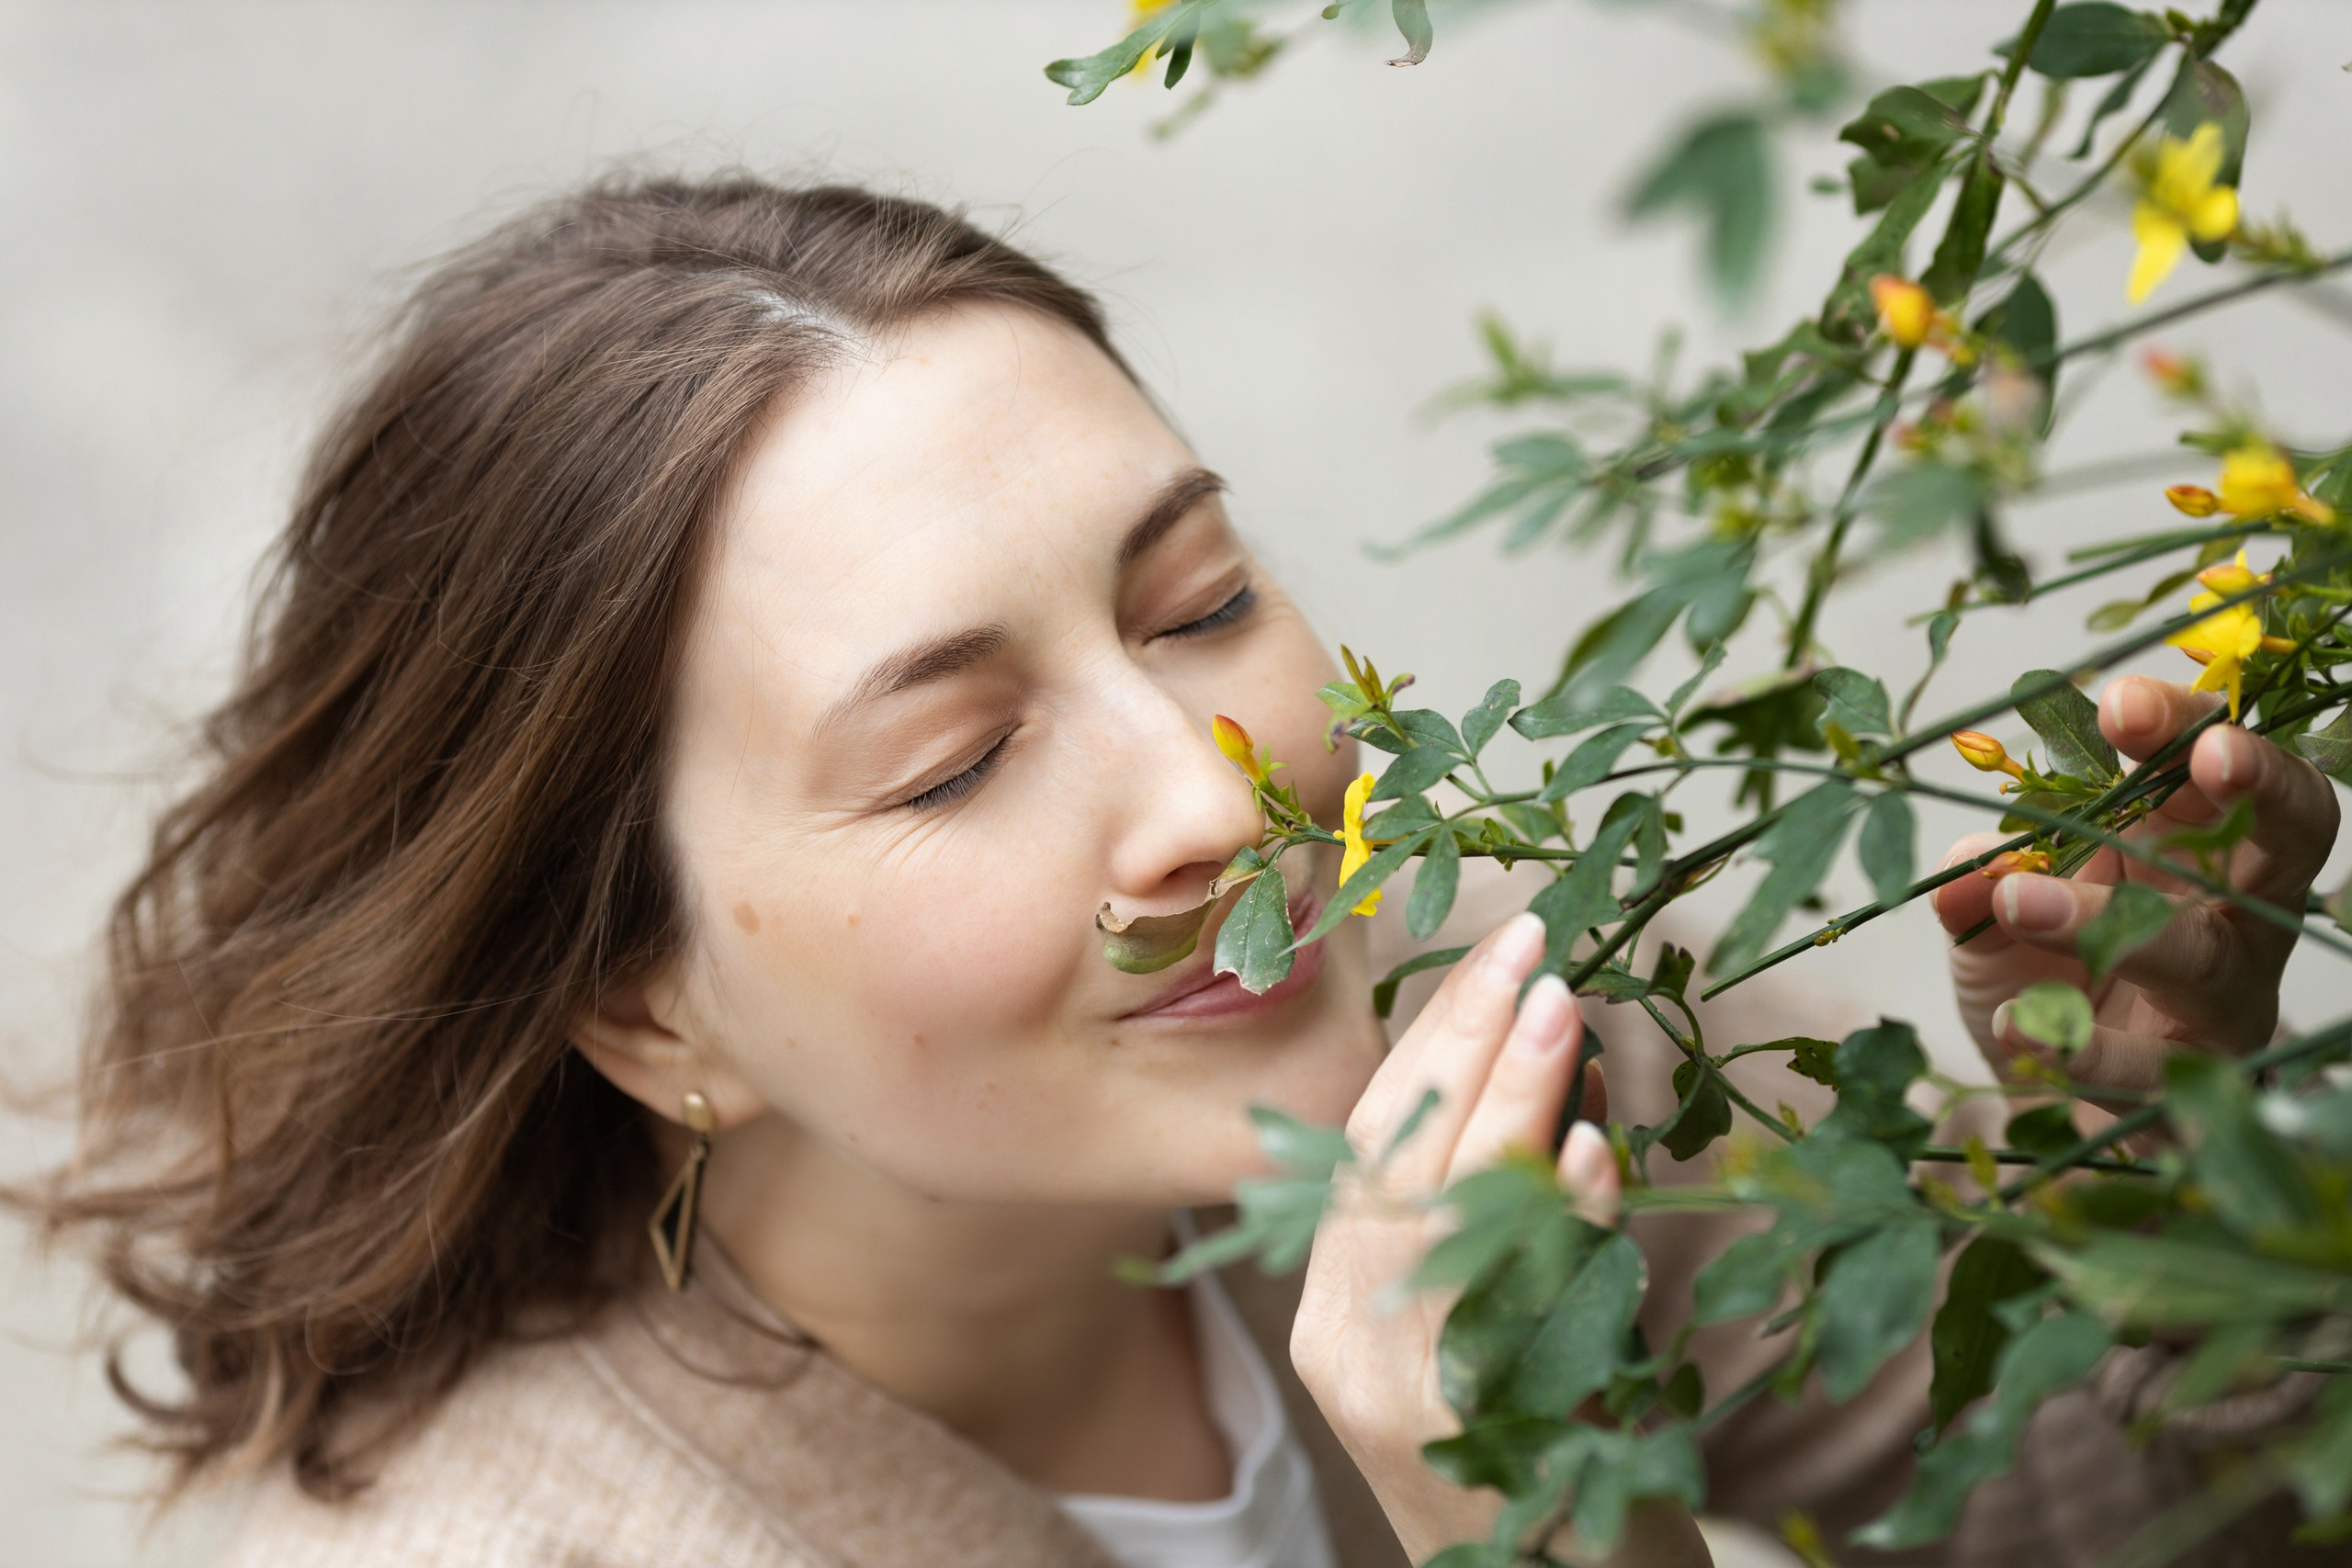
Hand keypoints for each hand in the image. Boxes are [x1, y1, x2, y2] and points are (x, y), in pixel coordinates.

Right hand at [1292, 912, 1709, 1567]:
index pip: (1372, 1138)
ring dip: (1505, 1106)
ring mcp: (1398, 1393)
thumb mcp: (1509, 1305)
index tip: (1499, 950)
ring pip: (1435, 1220)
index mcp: (1337, 1299)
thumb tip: (1563, 1062)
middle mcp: (1345, 1342)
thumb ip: (1517, 1196)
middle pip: (1394, 1163)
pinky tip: (1589, 1154)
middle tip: (1532, 949)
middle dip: (1463, 1045)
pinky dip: (1547, 1223)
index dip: (1433, 1037)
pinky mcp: (1469, 1439)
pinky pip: (1505, 1307)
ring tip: (1561, 1011)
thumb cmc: (1544, 1446)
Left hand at [1932, 674, 2339, 1096]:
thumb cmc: (2052, 979)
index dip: (2184, 724)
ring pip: (2204, 955)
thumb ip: (1979, 884)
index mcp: (2192, 844)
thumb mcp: (1995, 919)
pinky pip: (2153, 1070)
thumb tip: (1968, 869)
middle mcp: (2233, 914)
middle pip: (2290, 835)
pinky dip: (2081, 1049)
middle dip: (2260, 785)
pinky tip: (2021, 1027)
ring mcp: (2226, 1003)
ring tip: (2020, 903)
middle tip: (2210, 753)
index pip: (2215, 764)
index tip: (2120, 704)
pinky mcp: (2196, 1088)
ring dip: (2116, 923)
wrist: (2065, 1106)